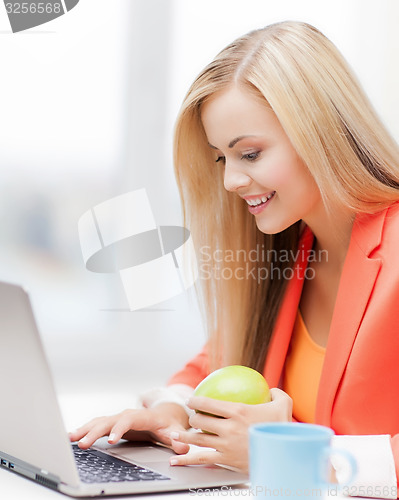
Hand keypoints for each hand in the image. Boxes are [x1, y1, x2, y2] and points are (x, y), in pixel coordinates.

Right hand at [68, 403, 189, 454]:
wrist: (164, 414)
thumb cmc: (169, 424)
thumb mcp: (175, 430)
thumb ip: (179, 438)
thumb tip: (182, 444)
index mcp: (142, 416)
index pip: (129, 420)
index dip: (119, 429)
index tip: (111, 440)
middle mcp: (128, 415)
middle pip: (109, 421)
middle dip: (95, 432)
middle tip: (83, 444)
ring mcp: (118, 418)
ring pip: (100, 422)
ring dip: (85, 429)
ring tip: (70, 439)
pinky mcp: (113, 423)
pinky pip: (97, 425)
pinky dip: (85, 430)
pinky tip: (72, 437)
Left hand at [168, 388, 291, 471]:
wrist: (284, 457)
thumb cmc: (283, 431)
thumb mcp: (283, 405)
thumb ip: (276, 394)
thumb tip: (271, 388)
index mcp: (238, 411)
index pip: (209, 403)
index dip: (196, 400)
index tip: (190, 399)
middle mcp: (228, 427)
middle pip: (200, 420)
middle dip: (192, 417)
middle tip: (191, 416)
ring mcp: (225, 444)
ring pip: (197, 438)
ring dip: (184, 436)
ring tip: (175, 435)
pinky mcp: (225, 460)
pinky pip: (202, 459)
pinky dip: (186, 460)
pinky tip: (175, 461)